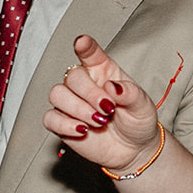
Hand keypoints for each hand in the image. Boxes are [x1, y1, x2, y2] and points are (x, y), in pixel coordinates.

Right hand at [44, 34, 159, 172]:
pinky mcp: (62, 123)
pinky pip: (50, 118)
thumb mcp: (143, 106)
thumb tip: (112, 86)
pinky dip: (65, 125)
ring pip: (57, 95)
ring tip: (98, 122)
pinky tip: (83, 130)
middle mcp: (85, 84)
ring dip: (78, 109)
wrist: (133, 150)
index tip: (82, 42)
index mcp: (103, 72)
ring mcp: (71, 103)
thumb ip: (130, 93)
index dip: (85, 46)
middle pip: (73, 77)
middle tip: (107, 109)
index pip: (90, 54)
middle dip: (89, 94)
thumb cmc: (137, 122)